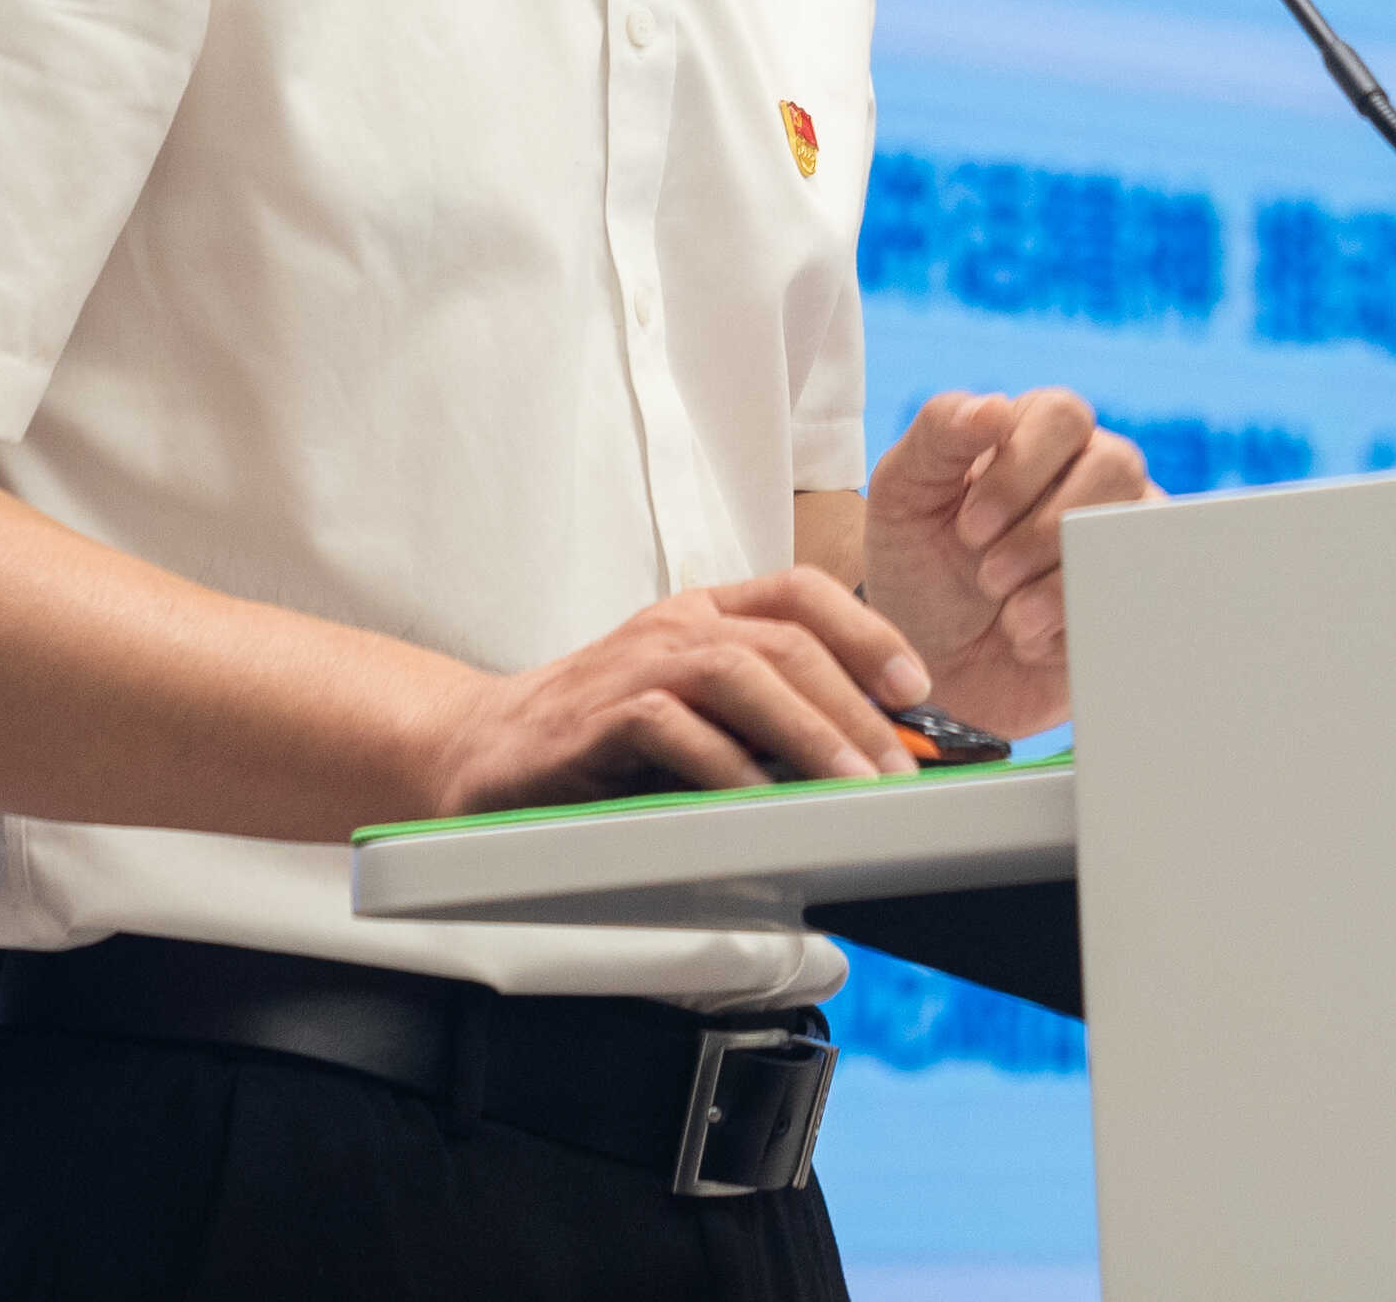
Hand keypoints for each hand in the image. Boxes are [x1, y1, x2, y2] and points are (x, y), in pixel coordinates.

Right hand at [419, 569, 933, 811]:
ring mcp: (635, 664)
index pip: (801, 592)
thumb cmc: (596, 739)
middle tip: (899, 769)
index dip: (867, 632)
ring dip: (808, 730)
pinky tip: (760, 803)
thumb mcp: (692, 715)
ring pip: (741, 671)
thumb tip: (863, 758)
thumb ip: (761, 721)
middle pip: (787, 639)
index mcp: (703, 613)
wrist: (478, 752)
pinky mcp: (597, 716)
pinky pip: (674, 727)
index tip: (917, 686)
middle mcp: (675, 625)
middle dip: (856, 704)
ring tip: (852, 785)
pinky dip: (725, 766)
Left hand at [862, 388, 1153, 738]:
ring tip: (1010, 616)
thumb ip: (939, 435)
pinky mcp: (1131, 597)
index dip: (1022, 468)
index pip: (1063, 414)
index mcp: (1037, 434)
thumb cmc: (917, 563)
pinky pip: (1139, 597)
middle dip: (1045, 529)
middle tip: (989, 575)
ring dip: (1064, 579)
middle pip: (1116, 466)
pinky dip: (1079, 624)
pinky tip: (1031, 639)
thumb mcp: (904, 495)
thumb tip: (995, 405)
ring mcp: (1118, 535)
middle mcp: (1091, 475)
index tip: (970, 525)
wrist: (930, 662)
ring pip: (1132, 530)